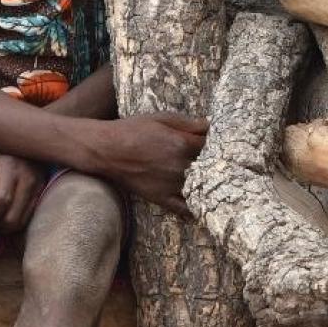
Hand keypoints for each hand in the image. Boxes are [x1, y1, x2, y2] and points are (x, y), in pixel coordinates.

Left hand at [0, 152, 45, 233]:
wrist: (26, 136)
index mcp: (10, 167)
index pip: (1, 201)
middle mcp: (28, 179)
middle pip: (13, 218)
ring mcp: (38, 186)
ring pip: (23, 221)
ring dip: (7, 228)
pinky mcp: (43, 190)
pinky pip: (30, 215)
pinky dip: (17, 221)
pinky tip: (7, 217)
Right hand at [84, 112, 207, 214]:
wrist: (106, 150)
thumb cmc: (133, 129)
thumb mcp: (162, 118)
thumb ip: (188, 123)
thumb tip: (210, 125)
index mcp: (183, 144)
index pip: (212, 145)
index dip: (217, 143)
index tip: (219, 143)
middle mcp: (182, 167)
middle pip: (210, 167)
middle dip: (216, 163)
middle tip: (221, 161)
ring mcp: (173, 185)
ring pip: (201, 188)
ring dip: (208, 184)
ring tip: (213, 180)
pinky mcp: (162, 198)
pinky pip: (185, 208)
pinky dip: (195, 209)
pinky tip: (202, 205)